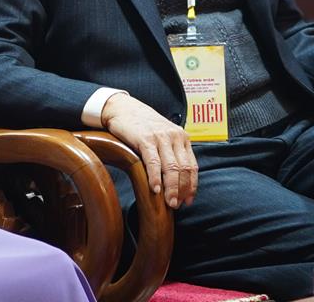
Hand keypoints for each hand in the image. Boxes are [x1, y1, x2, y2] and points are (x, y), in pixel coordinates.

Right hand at [101, 93, 197, 208]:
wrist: (121, 108)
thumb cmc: (141, 124)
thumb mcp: (162, 134)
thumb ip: (171, 151)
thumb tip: (177, 177)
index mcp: (182, 137)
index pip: (193, 166)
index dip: (192, 186)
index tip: (188, 200)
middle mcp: (174, 136)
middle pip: (184, 170)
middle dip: (182, 190)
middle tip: (177, 205)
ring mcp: (160, 137)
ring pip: (172, 168)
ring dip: (171, 188)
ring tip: (169, 202)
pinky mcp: (145, 139)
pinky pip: (154, 162)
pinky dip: (155, 178)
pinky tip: (155, 189)